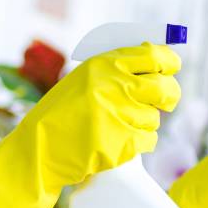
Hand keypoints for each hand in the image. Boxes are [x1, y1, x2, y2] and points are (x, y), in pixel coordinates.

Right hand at [0, 42, 181, 207]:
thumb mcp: (81, 82)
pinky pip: (147, 141)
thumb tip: (157, 59)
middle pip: (163, 88)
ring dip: (145, 124)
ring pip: (154, 118)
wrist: (35, 153)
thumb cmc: (58, 116)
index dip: (169, 61)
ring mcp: (115, 116)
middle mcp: (111, 86)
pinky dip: (139, 144)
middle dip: (170, 96)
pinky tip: (118, 143)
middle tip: (166, 103)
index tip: (172, 67)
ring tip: (120, 127)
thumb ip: (114, 70)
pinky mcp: (118, 144)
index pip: (153, 55)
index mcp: (102, 65)